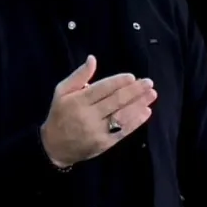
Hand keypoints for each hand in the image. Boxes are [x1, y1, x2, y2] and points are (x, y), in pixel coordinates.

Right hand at [41, 55, 156, 166]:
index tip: (132, 77)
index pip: (102, 89)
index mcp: (78, 101)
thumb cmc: (60, 114)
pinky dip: (136, 121)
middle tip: (148, 83)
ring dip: (139, 104)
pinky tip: (146, 111)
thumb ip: (78, 76)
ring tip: (151, 95)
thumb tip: (92, 59)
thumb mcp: (62, 91)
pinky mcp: (105, 144)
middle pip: (116, 101)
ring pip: (122, 116)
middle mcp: (89, 116)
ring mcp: (98, 132)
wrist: (55, 147)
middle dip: (134, 91)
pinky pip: (123, 131)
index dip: (118, 82)